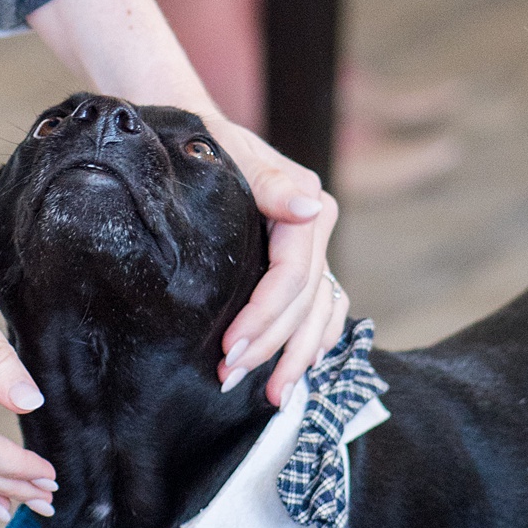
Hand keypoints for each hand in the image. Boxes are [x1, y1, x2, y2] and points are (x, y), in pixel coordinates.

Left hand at [209, 118, 346, 402]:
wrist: (202, 133)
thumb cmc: (210, 142)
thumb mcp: (232, 153)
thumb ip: (270, 183)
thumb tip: (308, 208)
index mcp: (307, 207)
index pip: (293, 276)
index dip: (265, 318)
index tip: (231, 349)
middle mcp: (318, 230)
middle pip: (306, 303)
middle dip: (273, 347)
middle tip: (232, 378)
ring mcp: (314, 249)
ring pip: (321, 313)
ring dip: (299, 356)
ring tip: (273, 394)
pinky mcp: (304, 262)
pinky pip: (325, 308)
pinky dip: (318, 339)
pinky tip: (302, 367)